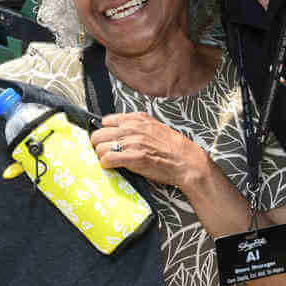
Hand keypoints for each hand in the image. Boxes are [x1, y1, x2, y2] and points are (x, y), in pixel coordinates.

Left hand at [90, 112, 208, 189]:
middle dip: (99, 145)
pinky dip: (106, 164)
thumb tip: (120, 130)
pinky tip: (113, 167)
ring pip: (99, 147)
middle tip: (105, 153)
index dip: (105, 133)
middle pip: (98, 134)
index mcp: (137, 119)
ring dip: (102, 156)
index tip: (107, 141)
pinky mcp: (133, 158)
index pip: (105, 121)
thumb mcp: (155, 127)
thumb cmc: (174, 148)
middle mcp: (132, 128)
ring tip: (110, 161)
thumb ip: (137, 126)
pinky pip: (107, 159)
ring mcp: (132, 142)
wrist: (187, 162)